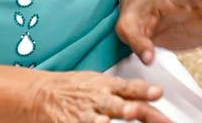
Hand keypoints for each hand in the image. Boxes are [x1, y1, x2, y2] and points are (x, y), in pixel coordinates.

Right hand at [27, 69, 169, 122]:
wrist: (42, 93)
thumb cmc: (77, 88)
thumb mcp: (101, 82)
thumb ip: (127, 91)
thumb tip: (155, 95)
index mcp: (108, 86)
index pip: (130, 88)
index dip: (145, 90)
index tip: (159, 92)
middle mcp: (98, 99)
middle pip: (118, 106)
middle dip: (129, 110)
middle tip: (136, 111)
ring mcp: (84, 114)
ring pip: (97, 120)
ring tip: (108, 121)